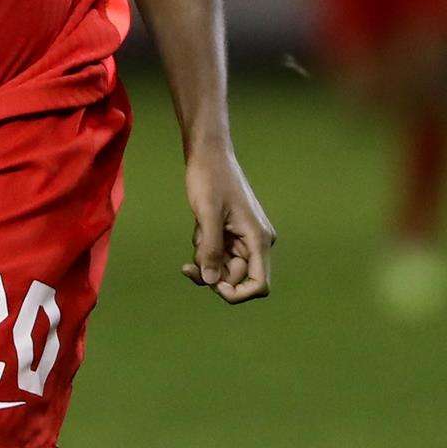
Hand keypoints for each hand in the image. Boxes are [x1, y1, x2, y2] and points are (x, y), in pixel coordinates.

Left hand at [180, 145, 275, 303]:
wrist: (208, 154)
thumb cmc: (210, 179)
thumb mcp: (207, 214)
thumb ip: (211, 249)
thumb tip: (210, 281)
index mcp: (258, 239)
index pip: (259, 284)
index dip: (238, 294)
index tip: (212, 287)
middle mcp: (256, 242)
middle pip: (237, 278)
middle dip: (213, 274)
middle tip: (188, 266)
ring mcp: (244, 237)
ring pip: (225, 266)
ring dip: (206, 257)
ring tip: (197, 232)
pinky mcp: (232, 232)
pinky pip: (218, 252)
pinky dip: (205, 246)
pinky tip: (198, 227)